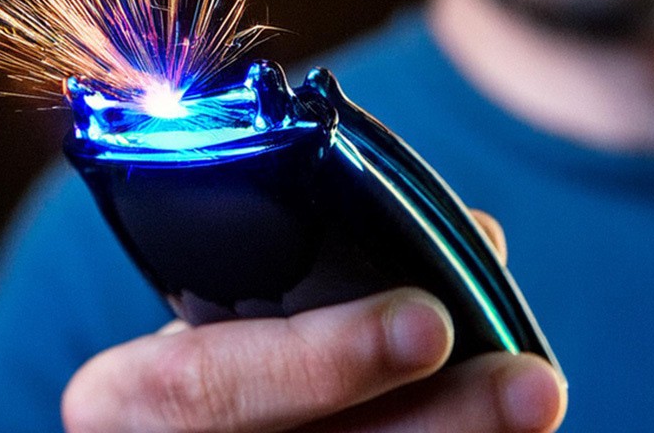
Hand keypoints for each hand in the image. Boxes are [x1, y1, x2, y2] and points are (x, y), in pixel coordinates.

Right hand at [62, 211, 565, 432]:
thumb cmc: (202, 370)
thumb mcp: (211, 322)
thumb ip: (302, 283)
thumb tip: (474, 240)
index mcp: (119, 403)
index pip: (195, 386)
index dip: (313, 360)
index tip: (425, 318)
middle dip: (429, 425)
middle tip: (527, 381)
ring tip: (534, 403)